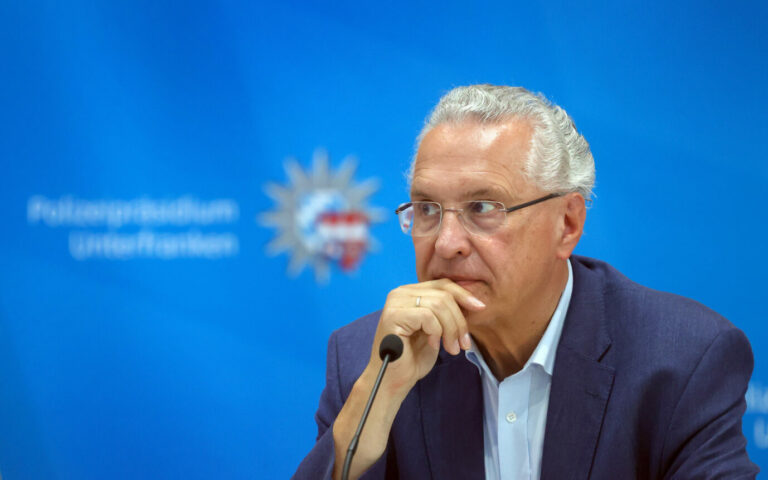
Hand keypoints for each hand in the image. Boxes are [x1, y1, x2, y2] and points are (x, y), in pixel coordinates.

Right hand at [369, 278, 486, 396]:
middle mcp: (400, 293)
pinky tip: (433, 345)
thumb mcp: (436, 330)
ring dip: (451, 329)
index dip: (464, 295)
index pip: (443, 285)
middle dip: (459, 321)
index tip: (480, 308)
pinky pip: (428, 316)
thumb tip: (474, 302)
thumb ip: (447, 312)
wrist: (395, 380)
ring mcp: (395, 303)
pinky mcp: (394, 316)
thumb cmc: (414, 357)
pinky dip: (436, 332)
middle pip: (444, 295)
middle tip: (463, 344)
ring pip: (438, 305)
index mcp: (410, 293)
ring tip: (452, 349)